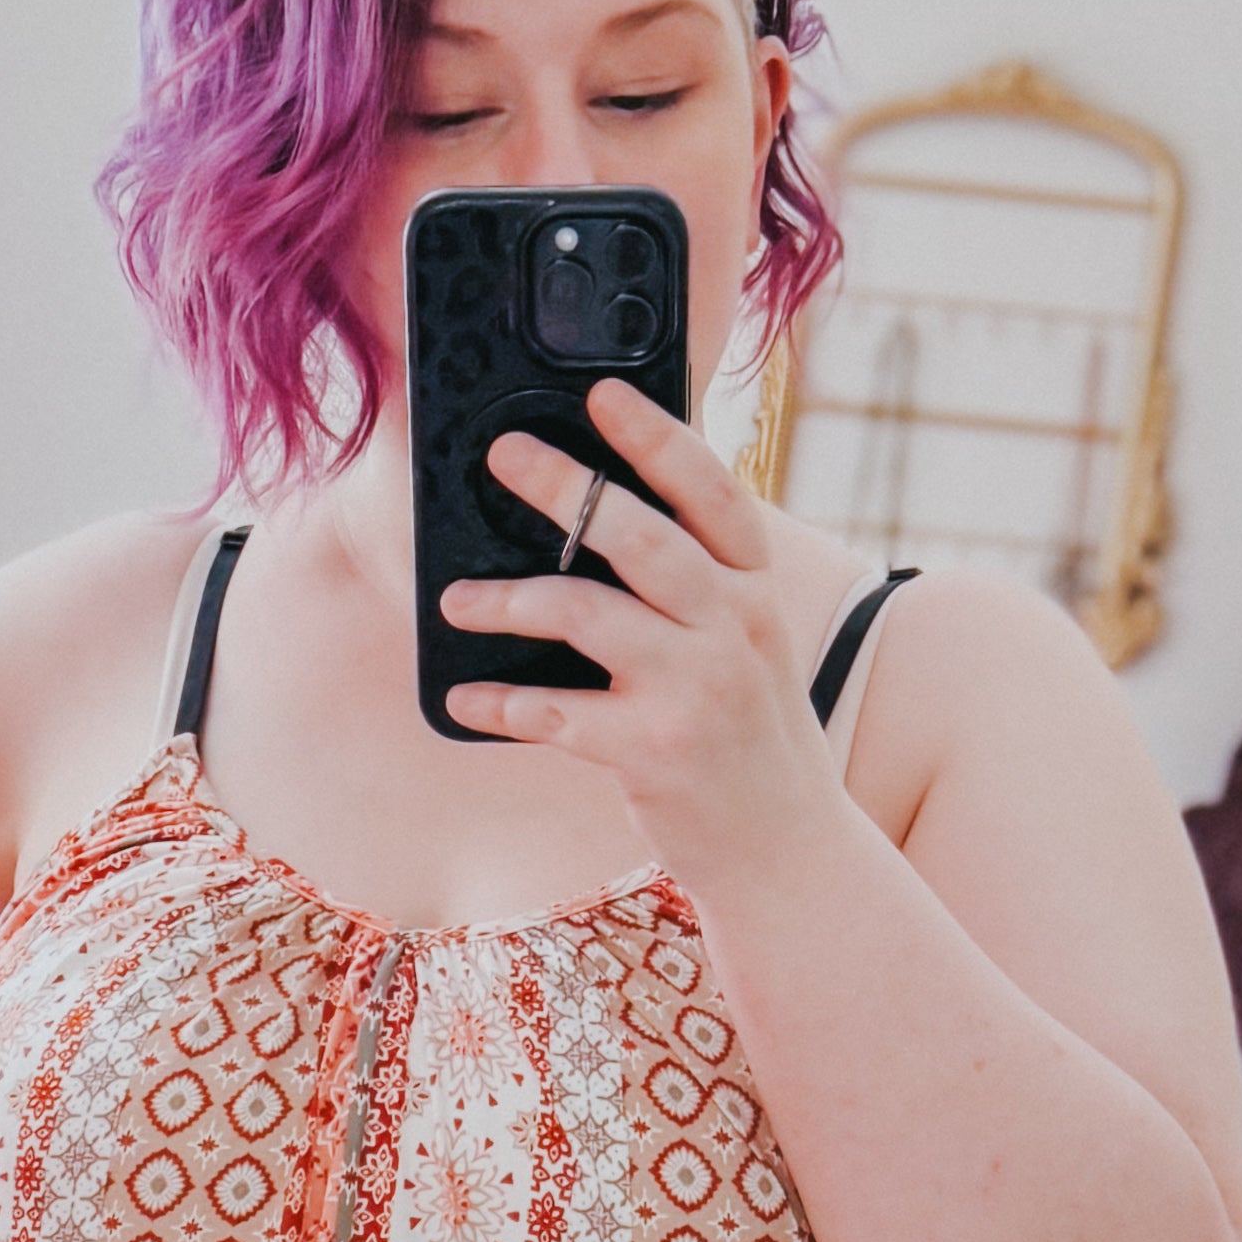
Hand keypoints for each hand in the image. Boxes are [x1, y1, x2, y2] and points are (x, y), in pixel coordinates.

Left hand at [437, 376, 844, 893]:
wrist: (786, 847)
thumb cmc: (746, 733)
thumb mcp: (747, 645)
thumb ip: (698, 587)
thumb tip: (597, 523)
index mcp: (754, 589)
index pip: (711, 491)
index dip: (658, 436)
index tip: (603, 394)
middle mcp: (734, 627)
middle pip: (640, 535)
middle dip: (567, 487)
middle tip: (503, 455)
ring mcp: (696, 689)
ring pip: (586, 614)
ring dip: (508, 600)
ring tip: (455, 598)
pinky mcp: (656, 752)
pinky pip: (557, 714)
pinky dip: (502, 702)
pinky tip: (465, 695)